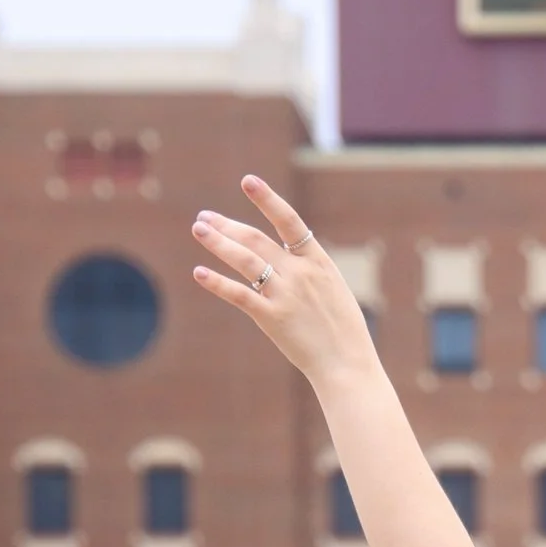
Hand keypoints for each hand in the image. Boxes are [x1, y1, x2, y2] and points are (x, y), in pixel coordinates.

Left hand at [191, 176, 374, 387]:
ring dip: (218, 242)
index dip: (267, 199)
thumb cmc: (343, 331)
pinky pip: (240, 295)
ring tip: (198, 229)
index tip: (248, 181)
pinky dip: (217, 283)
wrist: (347, 364)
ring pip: (245, 260)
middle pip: (256, 240)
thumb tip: (285, 258)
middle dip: (227, 226)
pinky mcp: (272, 318)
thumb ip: (308, 271)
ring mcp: (286, 294)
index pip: (289, 221)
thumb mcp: (333, 290)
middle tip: (204, 217)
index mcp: (318, 261)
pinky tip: (199, 272)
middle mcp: (300, 273)